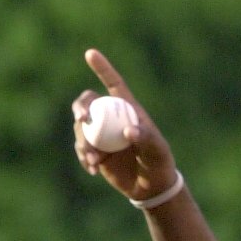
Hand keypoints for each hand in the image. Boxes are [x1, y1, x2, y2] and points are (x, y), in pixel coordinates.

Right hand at [72, 49, 176, 201]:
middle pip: (88, 103)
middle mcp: (111, 117)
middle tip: (82, 120)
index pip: (113, 84)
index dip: (102, 68)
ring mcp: (101, 134)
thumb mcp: (157, 150)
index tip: (90, 53)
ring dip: (84, 142)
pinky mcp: (95, 151)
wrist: (152, 187)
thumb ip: (145, 139)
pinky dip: (84, 157)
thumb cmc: (159, 162)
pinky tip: (93, 169)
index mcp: (127, 109)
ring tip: (93, 160)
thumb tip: (128, 132)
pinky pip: (82, 148)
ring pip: (82, 128)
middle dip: (81, 108)